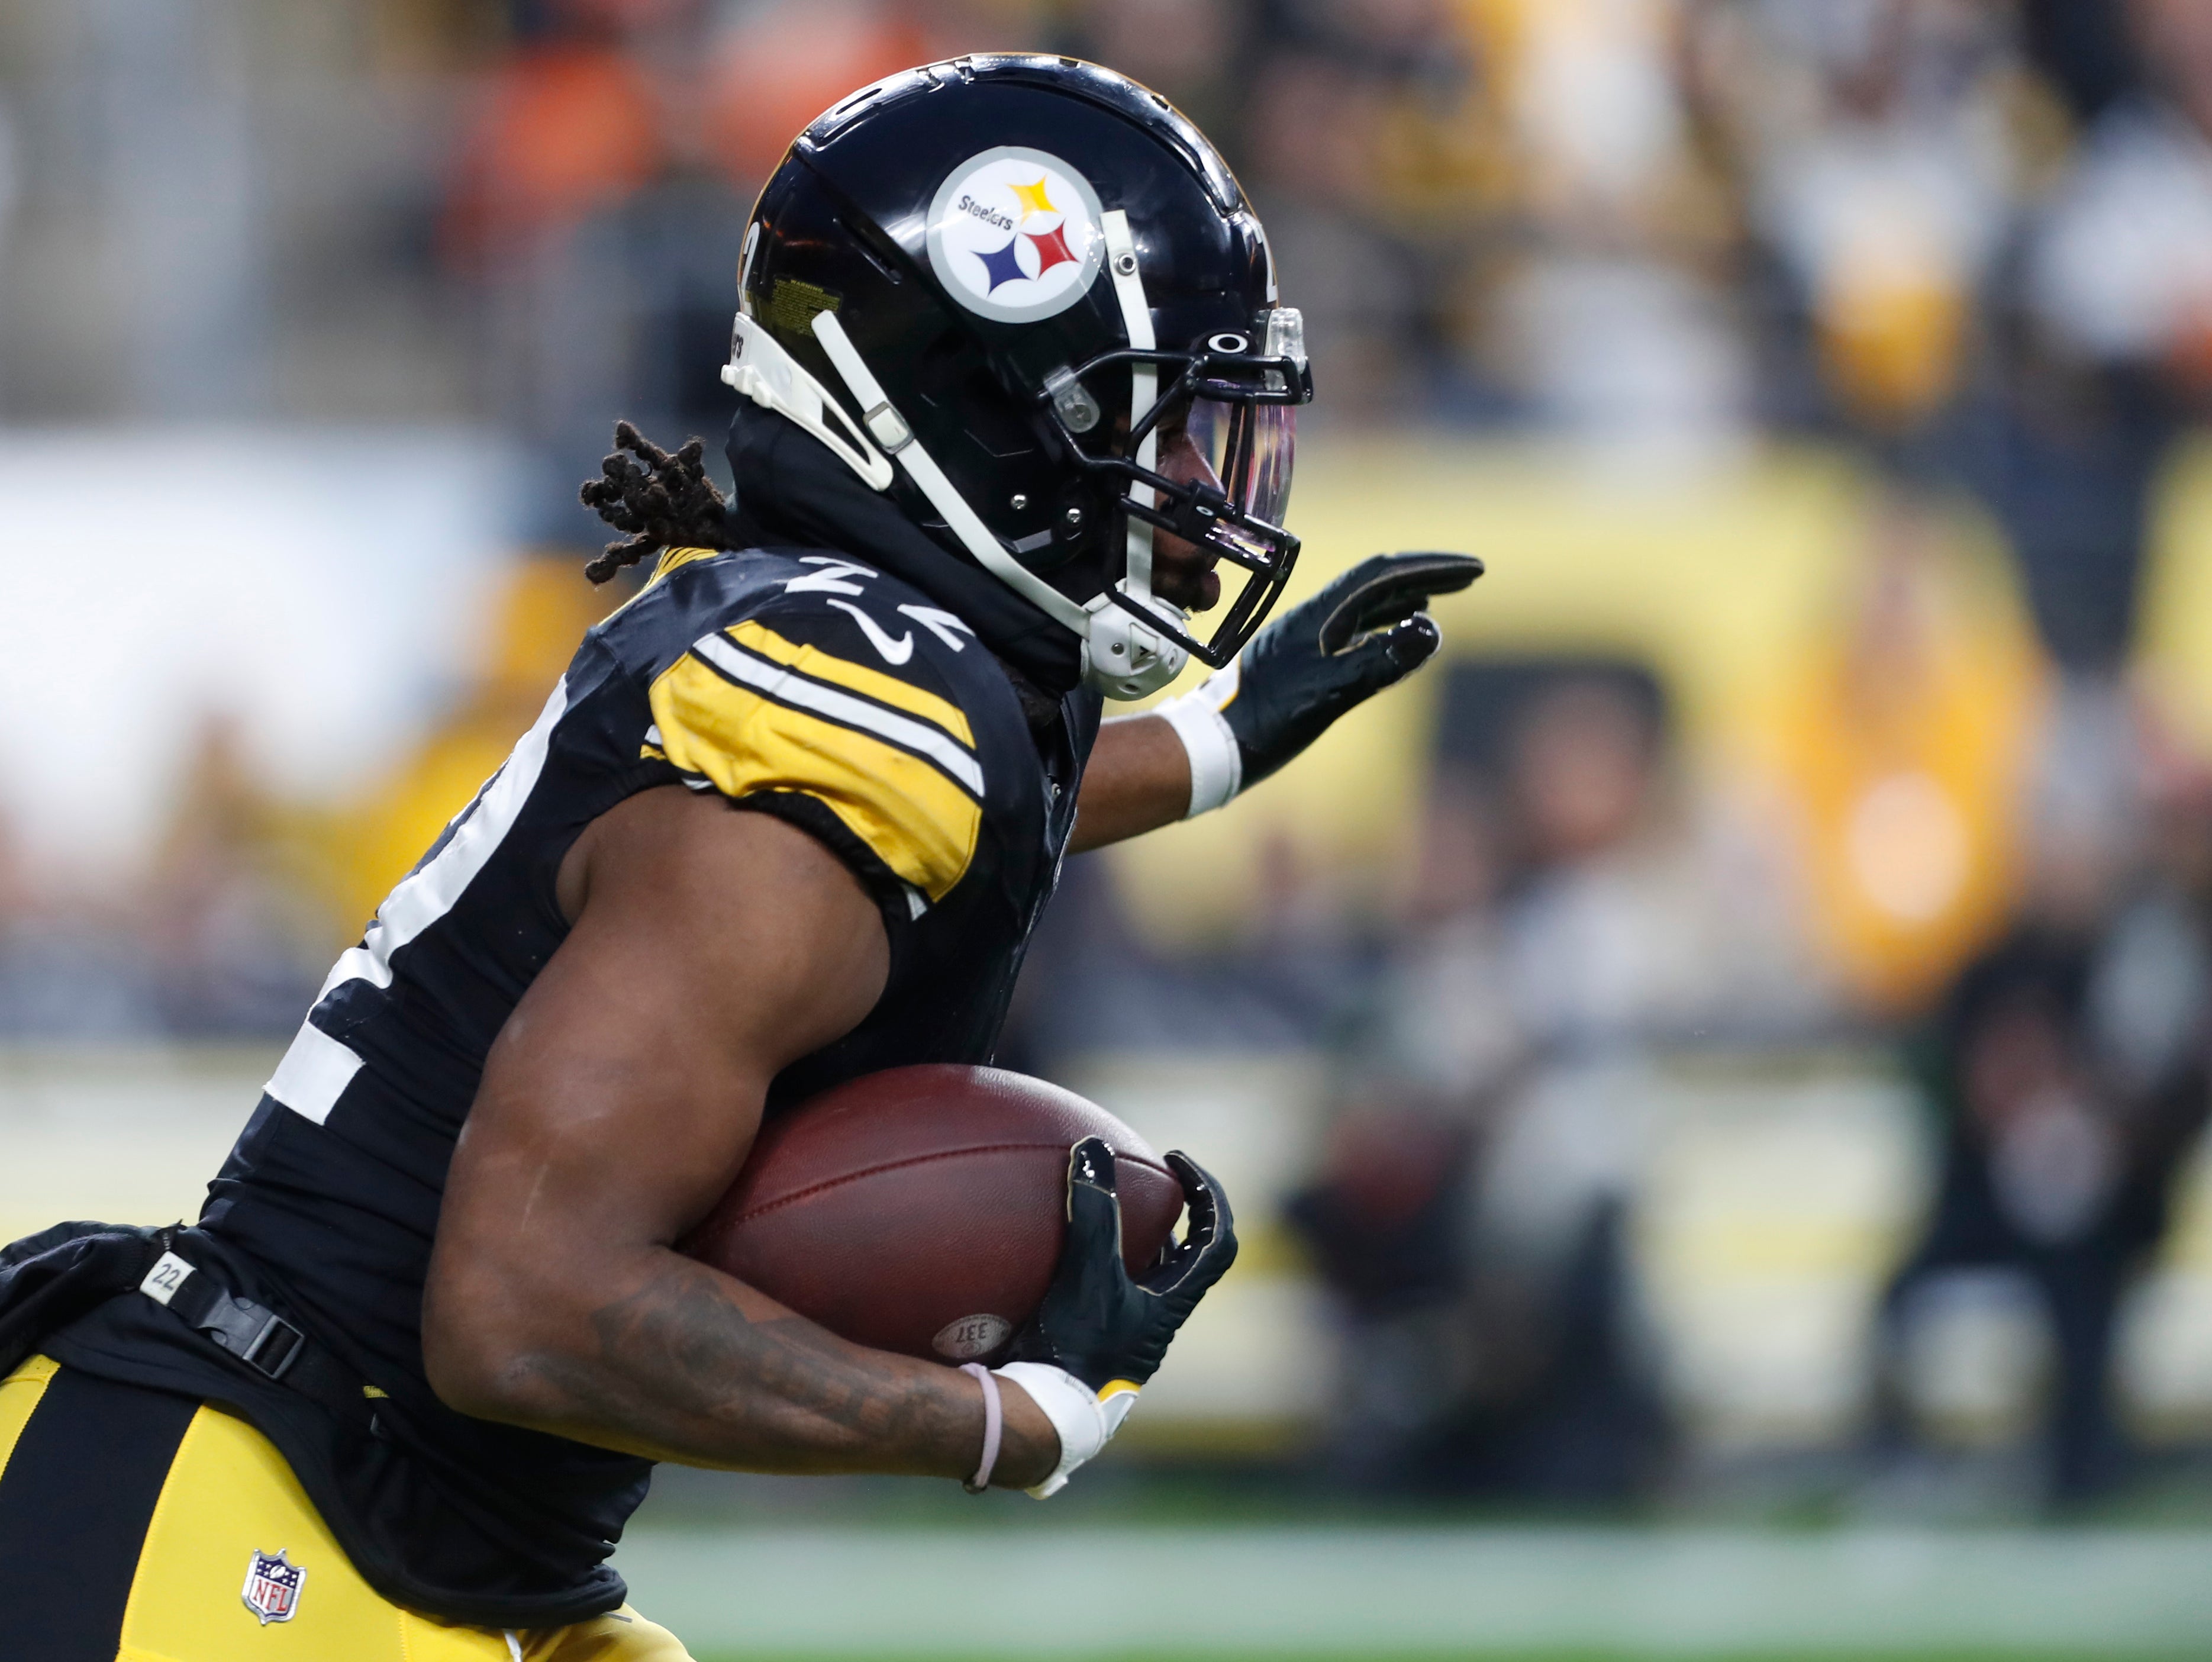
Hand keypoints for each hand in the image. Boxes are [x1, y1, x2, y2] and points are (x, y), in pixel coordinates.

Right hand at [993, 1138, 1235, 1495]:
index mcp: (1174, 1306)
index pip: (1218, 1241)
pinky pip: (1100, 1295)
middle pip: (1183, 1259)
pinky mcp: (1090, 1347)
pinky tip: (1046, 1252)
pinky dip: (1084, 1266)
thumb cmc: (1077, 1352)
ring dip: (1128, 1242)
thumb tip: (1092, 1147)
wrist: (1039, 1420)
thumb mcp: (1087, 1273)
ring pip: (1141, 1279)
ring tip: (1098, 1208)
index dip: (1209, 1195)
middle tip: (1145, 1183)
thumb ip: (1092, 1212)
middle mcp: (1156, 1323)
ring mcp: (1124, 1338)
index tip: (1178, 1161)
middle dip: (1171, 1215)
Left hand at [1225, 552, 1482, 786]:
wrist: (1212, 746)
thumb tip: (1430, 629)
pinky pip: (1352, 631)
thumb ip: (1379, 662)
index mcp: (1318, 616)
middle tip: (1469, 577)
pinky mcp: (1302, 661)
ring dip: (1404, 598)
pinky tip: (1392, 638)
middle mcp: (1313, 619)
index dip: (1431, 566)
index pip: (1383, 574)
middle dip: (1425, 575)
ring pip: (1364, 606)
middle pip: (1376, 583)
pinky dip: (1382, 627)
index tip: (1473, 570)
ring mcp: (1306, 638)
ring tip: (1440, 598)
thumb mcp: (1329, 694)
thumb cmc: (1266, 723)